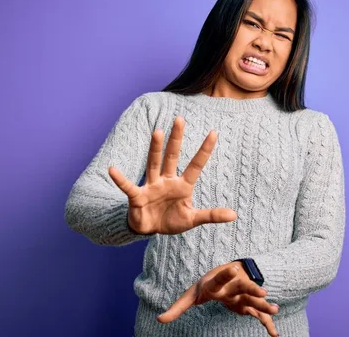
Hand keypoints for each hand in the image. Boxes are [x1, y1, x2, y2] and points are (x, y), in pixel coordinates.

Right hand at [108, 116, 236, 234]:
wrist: (149, 229)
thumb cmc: (171, 220)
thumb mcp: (192, 219)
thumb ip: (211, 215)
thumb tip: (234, 215)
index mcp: (182, 185)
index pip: (196, 164)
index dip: (205, 150)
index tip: (214, 132)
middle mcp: (167, 180)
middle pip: (172, 156)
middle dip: (176, 138)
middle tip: (180, 118)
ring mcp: (151, 186)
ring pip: (154, 163)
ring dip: (155, 148)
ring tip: (157, 131)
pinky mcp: (137, 196)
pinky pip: (128, 187)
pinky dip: (120, 179)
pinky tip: (113, 170)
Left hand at [157, 263, 278, 336]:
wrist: (230, 272)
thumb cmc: (207, 285)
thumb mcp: (192, 295)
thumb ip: (177, 307)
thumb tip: (159, 319)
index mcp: (217, 283)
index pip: (220, 278)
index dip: (226, 275)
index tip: (233, 268)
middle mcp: (232, 286)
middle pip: (243, 287)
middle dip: (252, 288)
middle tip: (262, 291)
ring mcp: (243, 294)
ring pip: (255, 299)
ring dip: (264, 305)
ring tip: (275, 309)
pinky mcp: (249, 304)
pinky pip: (259, 314)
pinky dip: (267, 324)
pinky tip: (274, 335)